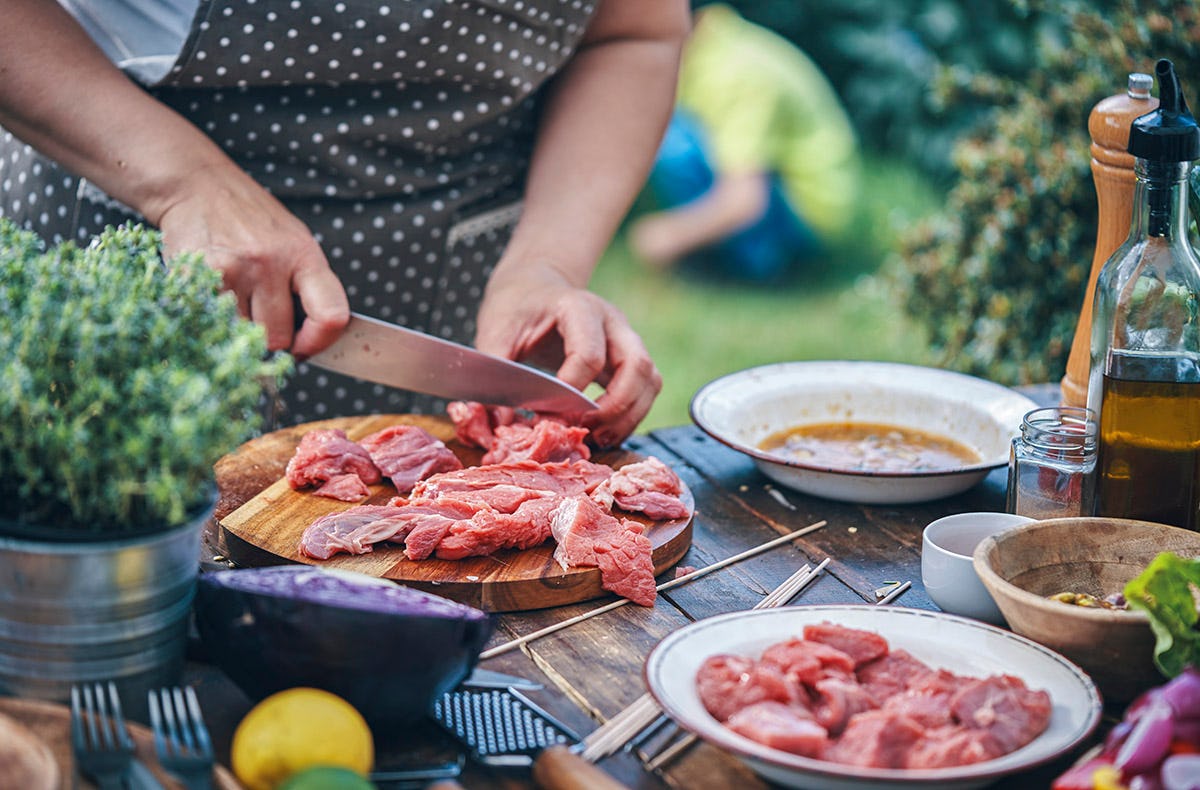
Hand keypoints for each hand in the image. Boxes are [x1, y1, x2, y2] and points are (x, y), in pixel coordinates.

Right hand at [155, 164, 348, 357]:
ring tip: (237, 300)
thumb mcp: (294, 242)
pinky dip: (214, 318)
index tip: (305, 346)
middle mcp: (271, 263)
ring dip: (240, 329)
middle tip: (262, 320)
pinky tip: (215, 293)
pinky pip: (213, 322)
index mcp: (304, 255)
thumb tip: (308, 340)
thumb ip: (305, 287)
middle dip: (271, 339)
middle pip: (278, 338)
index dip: (319, 342)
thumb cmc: (252, 220)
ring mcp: (233, 271)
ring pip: (244, 335)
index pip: (330, 315)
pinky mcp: (198, 277)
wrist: (197, 185)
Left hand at [475, 263, 661, 446]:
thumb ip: (497, 376)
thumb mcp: (495, 334)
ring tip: (598, 439)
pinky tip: (604, 432)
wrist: (534, 290)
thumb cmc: (516, 310)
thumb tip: (501, 423)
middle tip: (584, 430)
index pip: (589, 355)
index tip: (545, 415)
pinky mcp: (628, 358)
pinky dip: (631, 416)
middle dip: (614, 408)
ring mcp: (626, 338)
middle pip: (637, 366)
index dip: (570, 392)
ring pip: (650, 380)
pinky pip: (646, 389)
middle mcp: (612, 321)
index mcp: (578, 307)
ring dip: (629, 416)